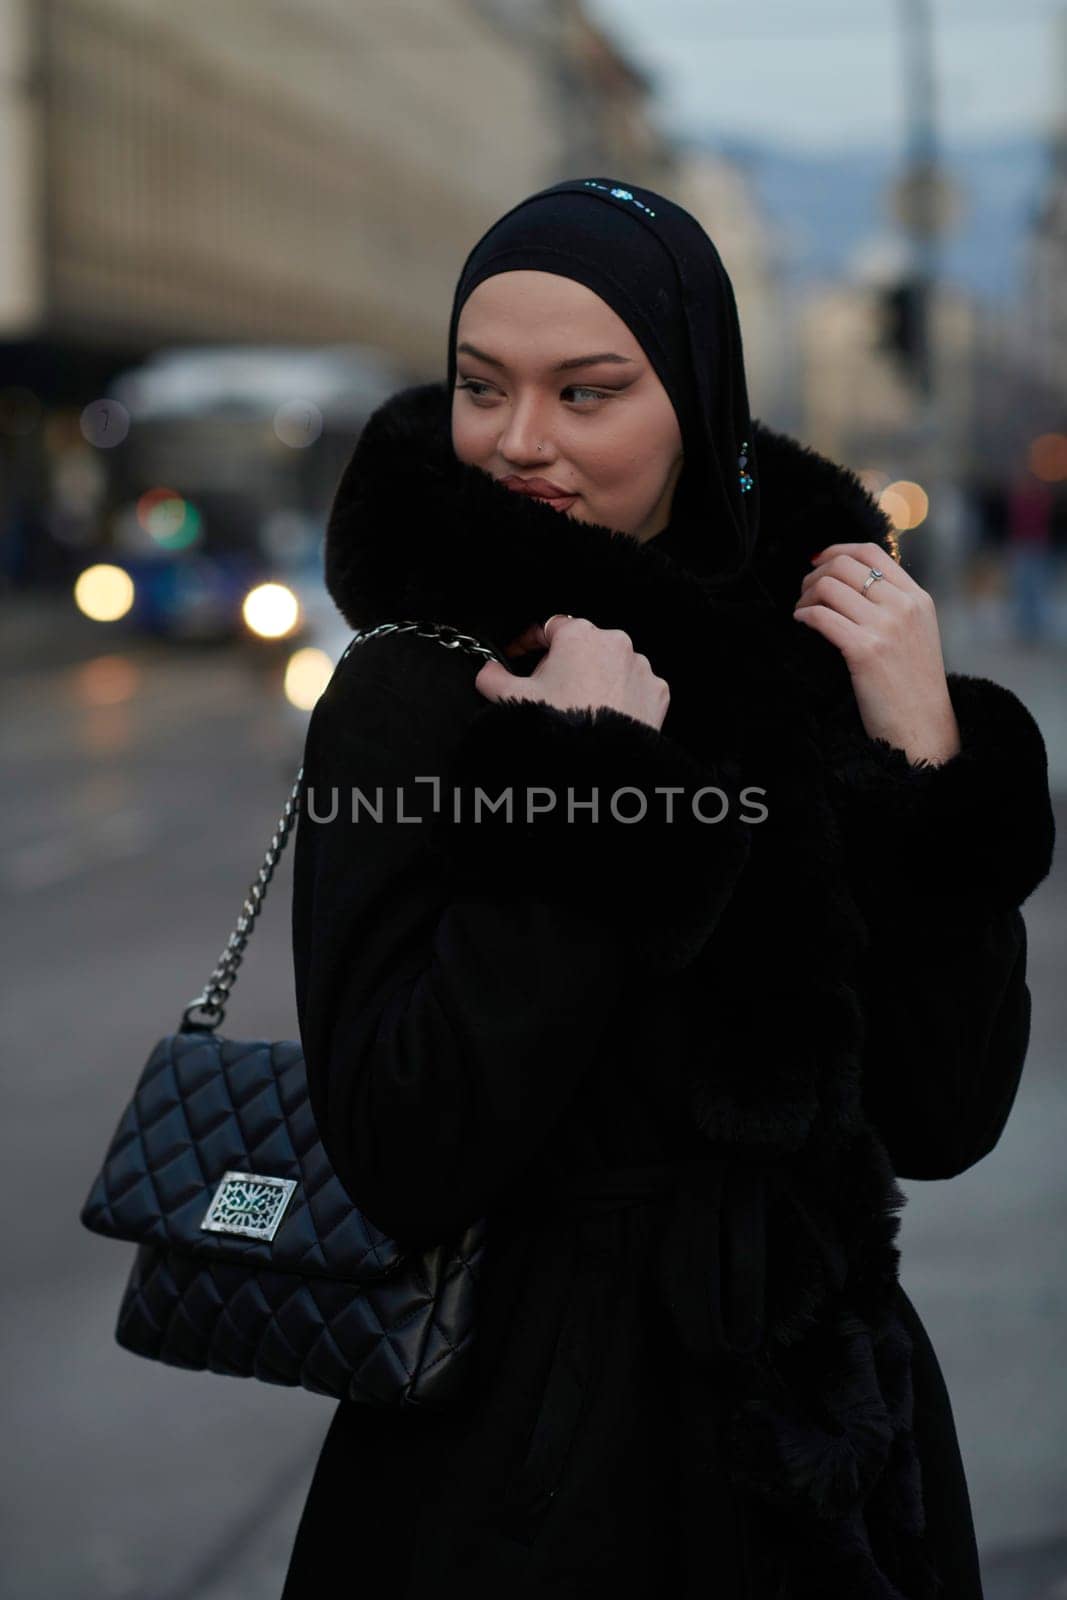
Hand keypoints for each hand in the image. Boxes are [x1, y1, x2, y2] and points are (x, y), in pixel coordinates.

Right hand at [475, 615, 669, 732]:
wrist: (599, 762)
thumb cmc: (560, 724)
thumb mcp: (514, 699)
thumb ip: (492, 678)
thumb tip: (487, 672)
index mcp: (578, 635)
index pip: (549, 627)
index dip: (529, 643)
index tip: (519, 656)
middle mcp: (614, 642)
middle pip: (582, 646)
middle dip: (564, 664)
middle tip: (548, 692)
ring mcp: (639, 667)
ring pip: (611, 666)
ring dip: (595, 679)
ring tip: (579, 708)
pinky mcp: (657, 691)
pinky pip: (634, 687)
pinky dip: (621, 697)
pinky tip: (606, 715)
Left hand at [792, 541, 960, 765]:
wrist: (922, 727)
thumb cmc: (912, 686)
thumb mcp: (917, 634)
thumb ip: (894, 605)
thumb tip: (853, 582)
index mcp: (917, 598)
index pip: (871, 551)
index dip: (836, 550)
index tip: (817, 562)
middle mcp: (903, 607)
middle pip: (845, 565)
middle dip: (815, 575)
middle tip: (804, 593)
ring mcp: (886, 627)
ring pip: (829, 587)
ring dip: (805, 596)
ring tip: (801, 611)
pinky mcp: (865, 651)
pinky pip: (822, 617)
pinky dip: (804, 616)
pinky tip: (801, 623)